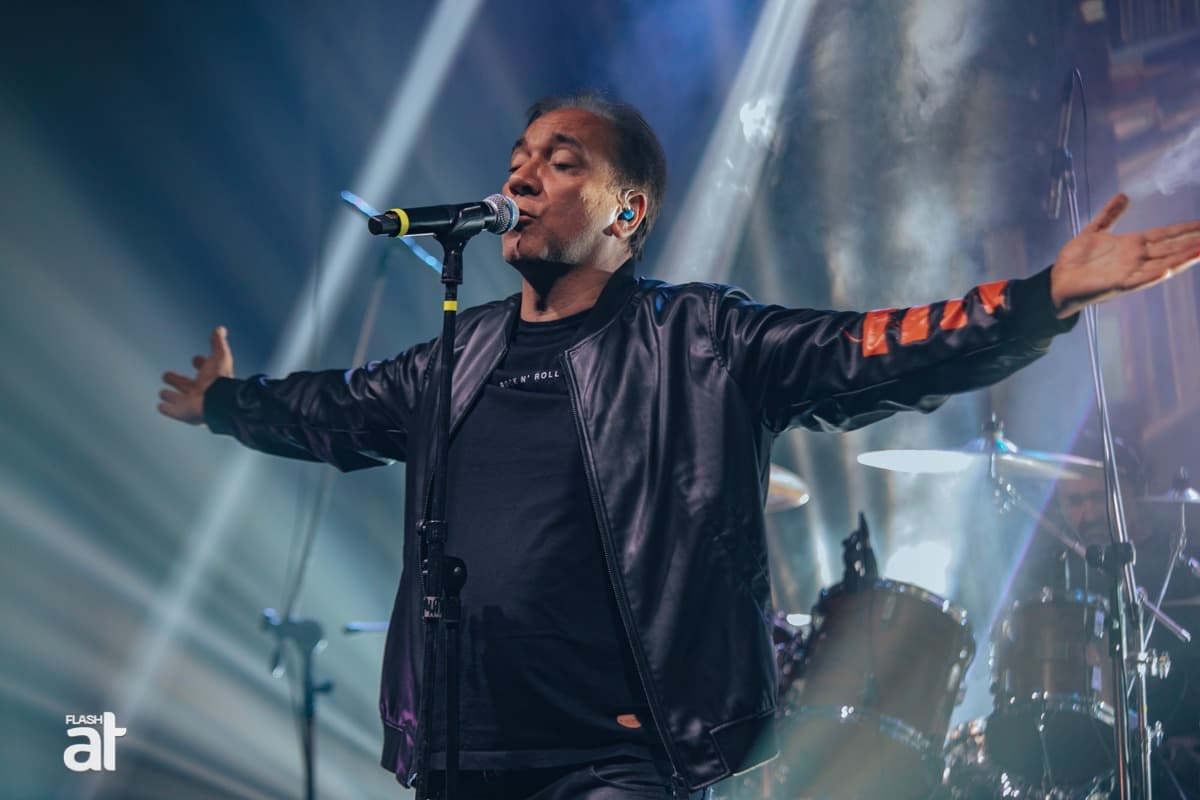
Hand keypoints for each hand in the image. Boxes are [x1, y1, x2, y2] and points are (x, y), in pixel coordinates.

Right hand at [158, 326, 233, 424]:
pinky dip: (166, 408)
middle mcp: (200, 391)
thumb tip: (220, 328)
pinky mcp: (182, 412)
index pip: (204, 369)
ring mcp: (191, 403)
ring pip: (178, 399)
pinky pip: (172, 410)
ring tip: (162, 393)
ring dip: (171, 396)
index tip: (196, 359)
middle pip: (187, 385)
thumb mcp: (220, 356)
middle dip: (178, 380)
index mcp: (210, 378)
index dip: (201, 363)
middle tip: (167, 375)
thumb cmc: (219, 379)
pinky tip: (160, 406)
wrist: (218, 401)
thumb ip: (218, 343)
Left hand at [1050, 193, 1199, 317]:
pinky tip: (1166, 271)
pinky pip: (1137, 281)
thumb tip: (1124, 196)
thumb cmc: (1076, 261)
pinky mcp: (1115, 284)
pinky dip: (1151, 276)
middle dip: (1191, 243)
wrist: (1056, 280)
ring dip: (1181, 259)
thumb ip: (1109, 215)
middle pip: (1170, 248)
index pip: (1165, 234)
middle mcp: (1135, 258)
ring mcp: (1127, 272)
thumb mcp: (1094, 231)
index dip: (1184, 229)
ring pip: (1161, 264)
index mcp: (1132, 245)